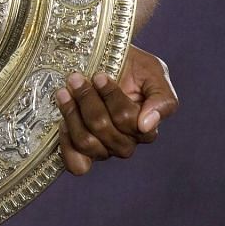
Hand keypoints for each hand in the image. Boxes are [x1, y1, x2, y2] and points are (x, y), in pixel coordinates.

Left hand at [54, 45, 177, 175]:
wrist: (105, 60)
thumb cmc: (133, 68)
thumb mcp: (154, 72)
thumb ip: (162, 99)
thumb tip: (147, 126)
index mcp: (146, 127)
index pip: (128, 120)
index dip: (111, 97)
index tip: (99, 75)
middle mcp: (126, 142)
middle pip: (104, 129)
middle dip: (87, 100)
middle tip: (75, 78)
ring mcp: (104, 148)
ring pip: (87, 142)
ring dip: (72, 114)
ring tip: (63, 92)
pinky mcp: (83, 152)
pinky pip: (77, 164)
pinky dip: (67, 145)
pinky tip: (62, 122)